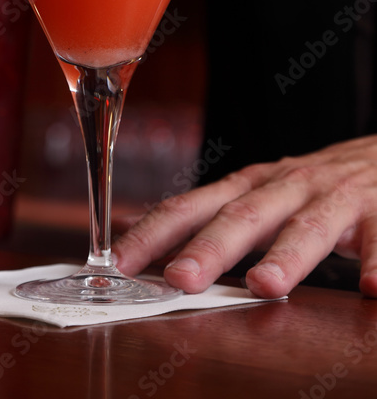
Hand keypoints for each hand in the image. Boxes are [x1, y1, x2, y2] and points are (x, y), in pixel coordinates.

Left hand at [112, 135, 376, 297]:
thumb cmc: (314, 184)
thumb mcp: (263, 193)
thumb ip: (221, 218)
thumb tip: (156, 246)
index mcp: (251, 185)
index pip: (192, 205)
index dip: (154, 232)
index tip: (119, 262)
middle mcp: (286, 185)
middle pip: (244, 216)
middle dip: (211, 247)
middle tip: (181, 279)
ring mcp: (333, 197)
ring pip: (308, 227)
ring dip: (286, 256)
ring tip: (267, 286)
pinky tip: (371, 288)